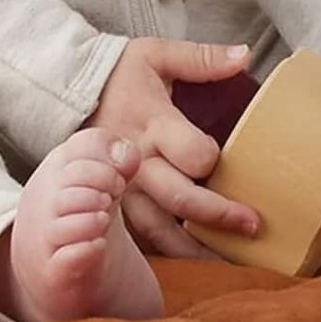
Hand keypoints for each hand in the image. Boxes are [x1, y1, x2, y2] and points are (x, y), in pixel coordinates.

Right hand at [82, 38, 263, 259]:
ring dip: (197, 250)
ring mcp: (124, 190)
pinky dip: (170, 255)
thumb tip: (245, 55)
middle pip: (181, 201)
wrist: (67, 93)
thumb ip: (200, 58)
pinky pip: (143, 239)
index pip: (192, 154)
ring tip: (230, 264)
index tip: (227, 161)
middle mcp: (138, 163)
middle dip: (219, 217)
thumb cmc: (119, 75)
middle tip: (253, 226)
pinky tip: (195, 266)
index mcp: (153, 124)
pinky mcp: (115, 206)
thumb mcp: (155, 55)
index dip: (213, 160)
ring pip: (162, 232)